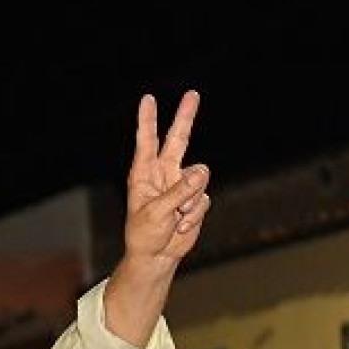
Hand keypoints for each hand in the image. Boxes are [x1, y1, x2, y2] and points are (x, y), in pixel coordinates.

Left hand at [123, 90, 210, 264]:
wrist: (156, 255)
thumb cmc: (145, 234)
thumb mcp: (157, 213)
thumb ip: (179, 192)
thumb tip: (202, 171)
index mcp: (144, 173)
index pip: (147, 141)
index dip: (148, 120)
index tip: (148, 99)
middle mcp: (163, 173)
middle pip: (178, 139)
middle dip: (185, 117)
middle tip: (193, 93)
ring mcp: (181, 184)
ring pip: (200, 177)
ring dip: (191, 201)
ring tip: (176, 218)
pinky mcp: (195, 198)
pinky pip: (204, 199)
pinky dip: (195, 214)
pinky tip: (181, 226)